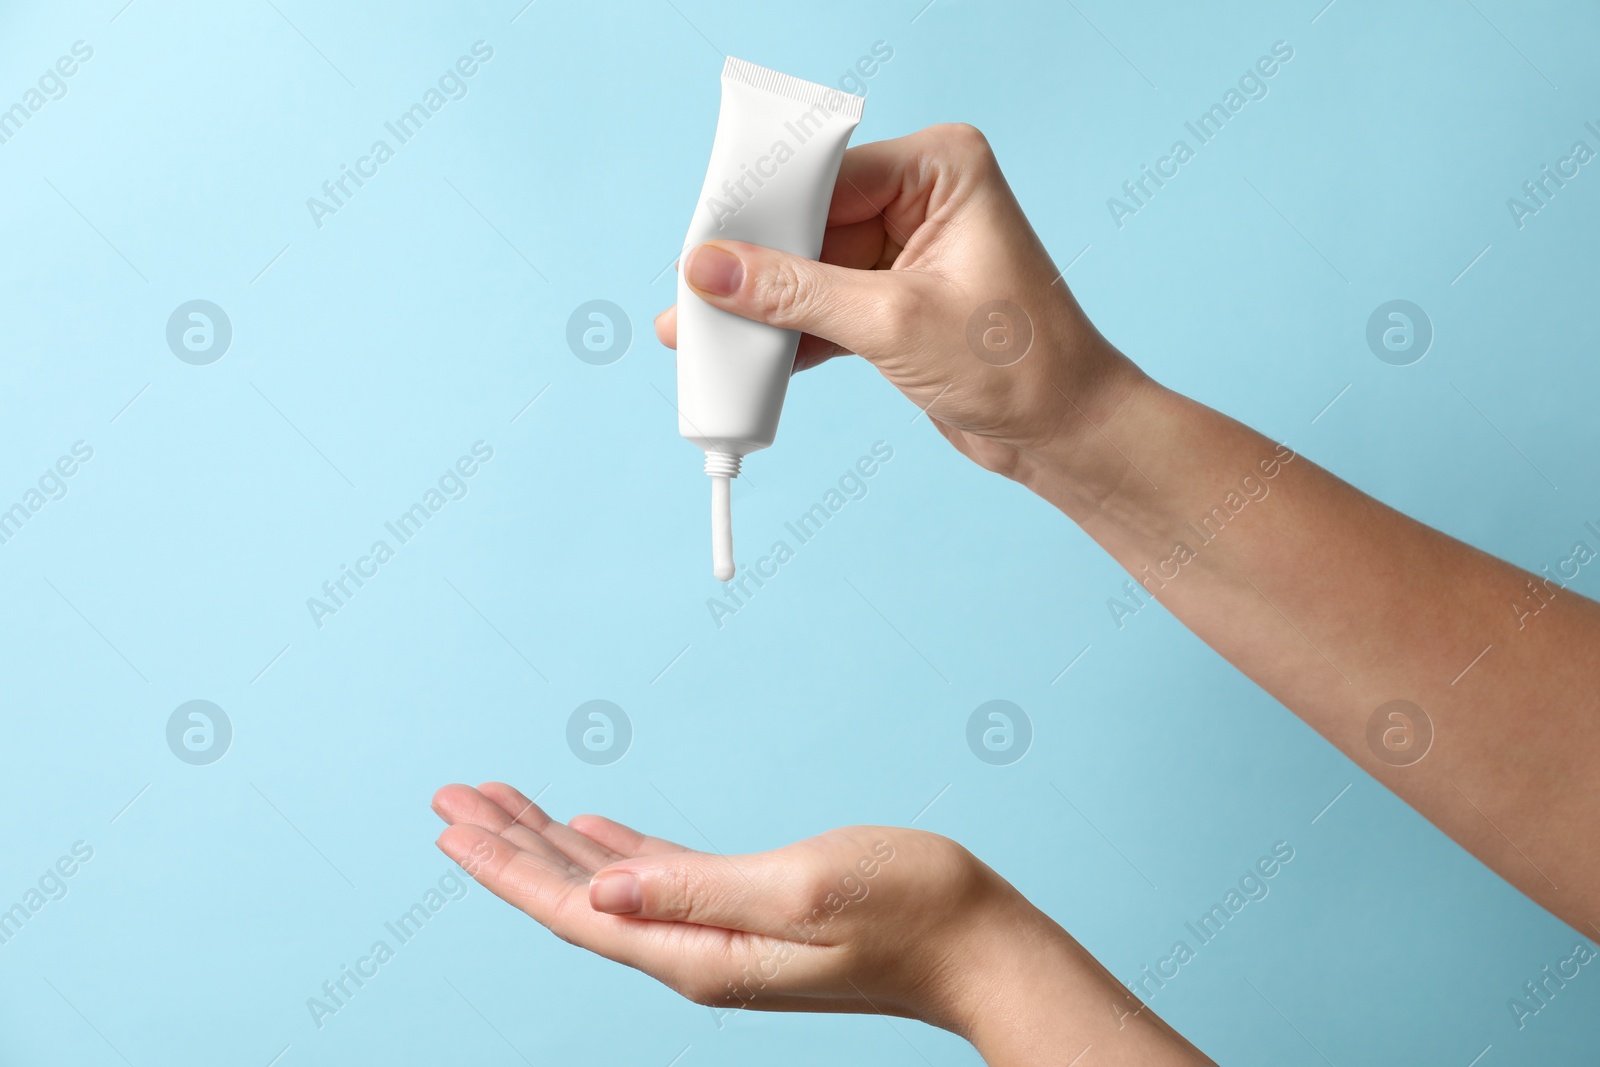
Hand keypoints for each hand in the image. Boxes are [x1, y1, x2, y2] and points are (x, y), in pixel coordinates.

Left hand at [432, 781, 1006, 1027]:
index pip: (574, 910)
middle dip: (510, 846)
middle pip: (575, 896)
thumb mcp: (800, 891)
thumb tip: (602, 888)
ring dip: (552, 843)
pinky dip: (612, 849)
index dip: (507, 866)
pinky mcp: (746, 912)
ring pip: (609, 884)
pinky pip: (655, 879)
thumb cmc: (907, 912)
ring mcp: (718, 935)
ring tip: (500, 805)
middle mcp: (694, 951)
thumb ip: (696, 891)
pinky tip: (591, 829)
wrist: (978, 946)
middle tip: (452, 797)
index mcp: (696, 952)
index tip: (451, 824)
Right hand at [654, 123, 1145, 484]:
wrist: (1065, 434)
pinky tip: (747, 357)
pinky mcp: (895, 300)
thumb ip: (796, 294)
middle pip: (809, 221)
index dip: (762, 212)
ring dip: (763, 306)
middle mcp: (923, 197)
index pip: (826, 175)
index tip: (703, 243)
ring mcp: (907, 250)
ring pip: (810, 268)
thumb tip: (712, 268)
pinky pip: (824, 305)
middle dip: (753, 265)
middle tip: (690, 295)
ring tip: (701, 331)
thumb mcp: (893, 323)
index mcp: (940, 168)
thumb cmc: (1020, 366)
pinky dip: (790, 333)